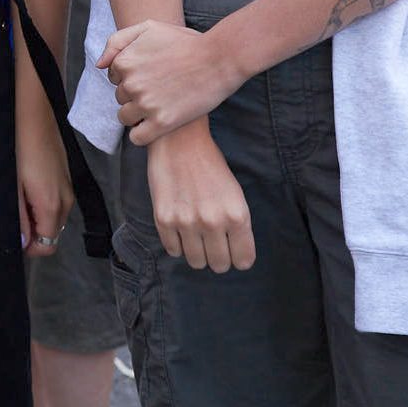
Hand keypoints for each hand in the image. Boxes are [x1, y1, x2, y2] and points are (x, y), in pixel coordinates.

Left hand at [16, 99, 73, 257]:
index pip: (47, 245)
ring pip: (54, 219)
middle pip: (52, 234)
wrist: (34, 116)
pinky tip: (28, 186)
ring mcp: (68, 189)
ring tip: (18, 197)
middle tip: (12, 214)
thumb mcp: (13, 185)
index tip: (13, 235)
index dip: (29, 248)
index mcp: (52, 205)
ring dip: (37, 218)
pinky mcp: (67, 179)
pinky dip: (43, 205)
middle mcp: (66, 201)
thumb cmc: (19, 148)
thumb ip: (18, 216)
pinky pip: (57, 204)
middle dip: (33, 233)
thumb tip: (23, 243)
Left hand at [99, 19, 245, 144]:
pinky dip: (144, 134)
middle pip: (120, 97)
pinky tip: (158, 126)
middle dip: (135, 95)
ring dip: (138, 115)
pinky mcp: (162, 122)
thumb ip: (118, 42)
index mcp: (124, 62)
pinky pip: (138, 137)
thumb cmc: (186, 42)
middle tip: (160, 90)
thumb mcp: (149, 28)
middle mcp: (131, 84)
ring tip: (160, 107)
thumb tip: (100, 66)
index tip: (151, 75)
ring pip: (125, 118)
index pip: (114, 78)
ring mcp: (146, 104)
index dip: (131, 77)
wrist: (220, 59)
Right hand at [145, 122, 254, 272]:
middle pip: (219, 265)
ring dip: (197, 253)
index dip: (239, 258)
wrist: (180, 141)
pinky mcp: (163, 219)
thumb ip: (237, 225)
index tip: (233, 250)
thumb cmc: (211, 167)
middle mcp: (213, 222)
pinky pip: (172, 250)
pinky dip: (177, 244)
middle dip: (218, 258)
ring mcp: (186, 222)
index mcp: (237, 216)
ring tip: (196, 236)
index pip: (244, 260)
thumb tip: (234, 255)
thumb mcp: (235, 195)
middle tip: (213, 244)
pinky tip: (180, 228)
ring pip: (196, 262)